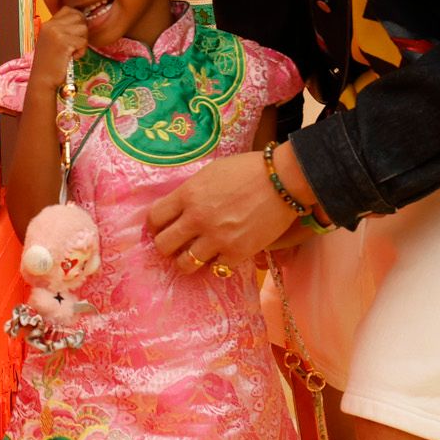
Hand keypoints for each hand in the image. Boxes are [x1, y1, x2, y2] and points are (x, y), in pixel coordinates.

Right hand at [29, 4, 91, 86]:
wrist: (42, 81)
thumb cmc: (50, 64)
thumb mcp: (52, 42)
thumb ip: (62, 30)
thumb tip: (83, 21)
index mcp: (47, 24)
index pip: (69, 10)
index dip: (77, 20)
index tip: (74, 35)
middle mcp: (50, 25)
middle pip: (79, 17)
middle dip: (81, 31)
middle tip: (74, 45)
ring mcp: (56, 33)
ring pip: (83, 28)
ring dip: (82, 42)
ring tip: (72, 52)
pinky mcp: (64, 42)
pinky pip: (83, 41)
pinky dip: (81, 51)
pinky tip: (71, 58)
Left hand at [146, 154, 296, 275]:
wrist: (283, 180)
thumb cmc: (248, 170)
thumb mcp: (211, 172)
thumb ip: (191, 191)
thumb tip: (178, 207)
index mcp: (188, 194)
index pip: (155, 218)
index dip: (155, 225)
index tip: (162, 227)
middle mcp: (197, 218)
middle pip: (163, 245)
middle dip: (167, 246)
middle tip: (177, 244)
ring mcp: (217, 238)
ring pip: (185, 264)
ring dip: (187, 260)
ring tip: (196, 255)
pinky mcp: (237, 252)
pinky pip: (215, 269)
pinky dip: (216, 263)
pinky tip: (222, 254)